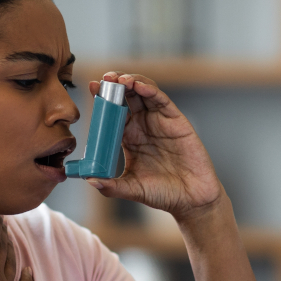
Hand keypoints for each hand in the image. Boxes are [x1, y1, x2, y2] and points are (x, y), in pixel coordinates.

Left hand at [84, 72, 222, 221]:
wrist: (191, 200)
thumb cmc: (163, 194)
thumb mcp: (132, 189)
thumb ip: (111, 186)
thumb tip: (89, 180)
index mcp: (130, 137)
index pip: (113, 112)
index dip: (103, 98)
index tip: (91, 87)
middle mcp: (144, 126)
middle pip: (127, 96)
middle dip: (115, 84)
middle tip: (104, 79)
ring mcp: (160, 121)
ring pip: (144, 93)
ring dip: (131, 82)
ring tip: (119, 80)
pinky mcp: (176, 121)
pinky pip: (162, 100)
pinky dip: (150, 90)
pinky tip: (139, 86)